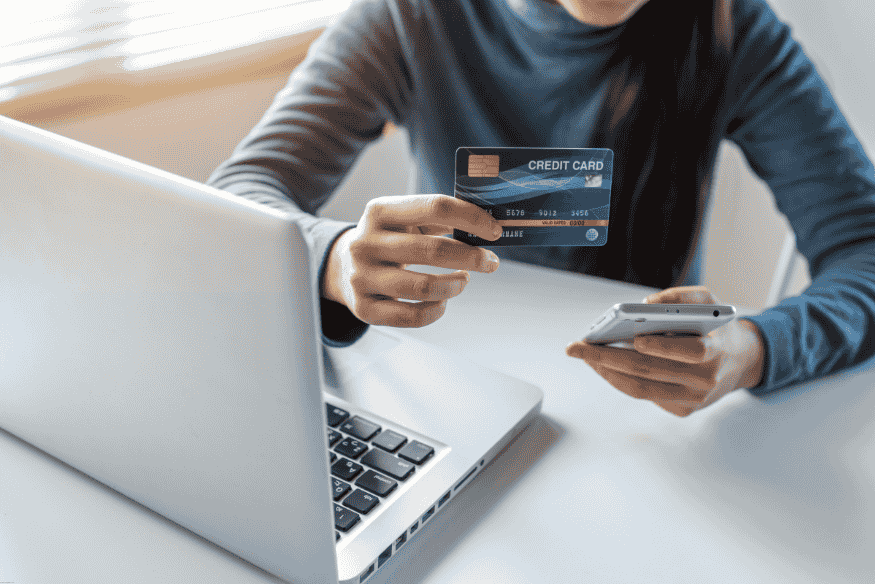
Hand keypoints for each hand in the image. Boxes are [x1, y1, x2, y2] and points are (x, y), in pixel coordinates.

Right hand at [322, 194, 501, 327]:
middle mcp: (366, 243)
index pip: (435, 207)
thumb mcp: (404, 220)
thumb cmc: (388, 241)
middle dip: (472, 257)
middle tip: (491, 262)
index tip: (495, 230)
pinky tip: (443, 301)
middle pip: (433, 250)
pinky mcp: (364, 308)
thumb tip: (487, 227)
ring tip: (464, 280)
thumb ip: (440, 219)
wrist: (342, 267)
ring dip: (455, 285)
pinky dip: (436, 310)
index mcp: (380, 211)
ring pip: (423, 287)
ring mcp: (362, 278)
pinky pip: (410, 316)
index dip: (471, 218)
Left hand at [565, 286, 765, 416]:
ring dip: (606, 372)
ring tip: (583, 356)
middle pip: (650, 371)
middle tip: (577, 347)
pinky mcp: (682, 410)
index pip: (691, 352)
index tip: (636, 338)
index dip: (663, 347)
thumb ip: (682, 297)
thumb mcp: (711, 303)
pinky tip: (603, 364)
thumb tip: (645, 304)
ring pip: (641, 388)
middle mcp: (704, 381)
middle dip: (607, 358)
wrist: (743, 363)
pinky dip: (620, 379)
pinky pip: (644, 395)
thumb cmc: (718, 328)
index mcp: (716, 352)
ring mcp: (692, 400)